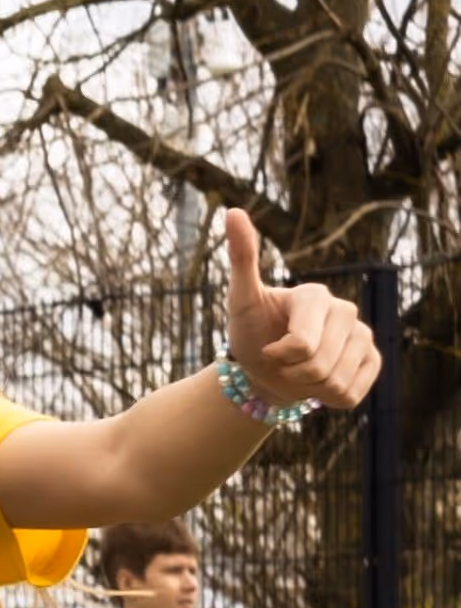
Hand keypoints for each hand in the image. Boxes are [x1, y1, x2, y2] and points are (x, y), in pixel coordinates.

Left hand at [217, 211, 379, 418]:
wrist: (266, 367)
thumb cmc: (251, 331)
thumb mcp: (240, 299)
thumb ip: (242, 258)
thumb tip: (232, 211)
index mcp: (316, 295)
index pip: (302, 345)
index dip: (279, 355)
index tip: (269, 346)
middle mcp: (346, 311)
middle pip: (318, 365)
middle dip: (291, 373)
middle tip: (281, 361)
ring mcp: (364, 336)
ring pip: (335, 382)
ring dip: (307, 386)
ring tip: (297, 370)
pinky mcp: (374, 361)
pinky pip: (350, 394)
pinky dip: (327, 396)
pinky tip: (318, 380)